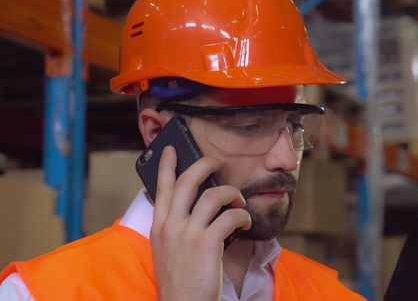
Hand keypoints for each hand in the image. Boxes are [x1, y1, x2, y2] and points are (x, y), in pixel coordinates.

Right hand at [150, 146, 250, 300]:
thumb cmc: (181, 280)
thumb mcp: (168, 250)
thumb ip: (177, 227)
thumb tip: (199, 206)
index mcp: (159, 227)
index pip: (161, 187)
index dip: (167, 165)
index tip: (172, 149)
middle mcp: (170, 226)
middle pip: (187, 181)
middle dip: (204, 164)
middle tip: (217, 160)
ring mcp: (188, 233)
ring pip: (213, 194)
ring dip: (232, 193)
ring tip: (240, 201)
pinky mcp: (207, 243)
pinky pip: (230, 216)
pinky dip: (243, 215)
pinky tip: (246, 221)